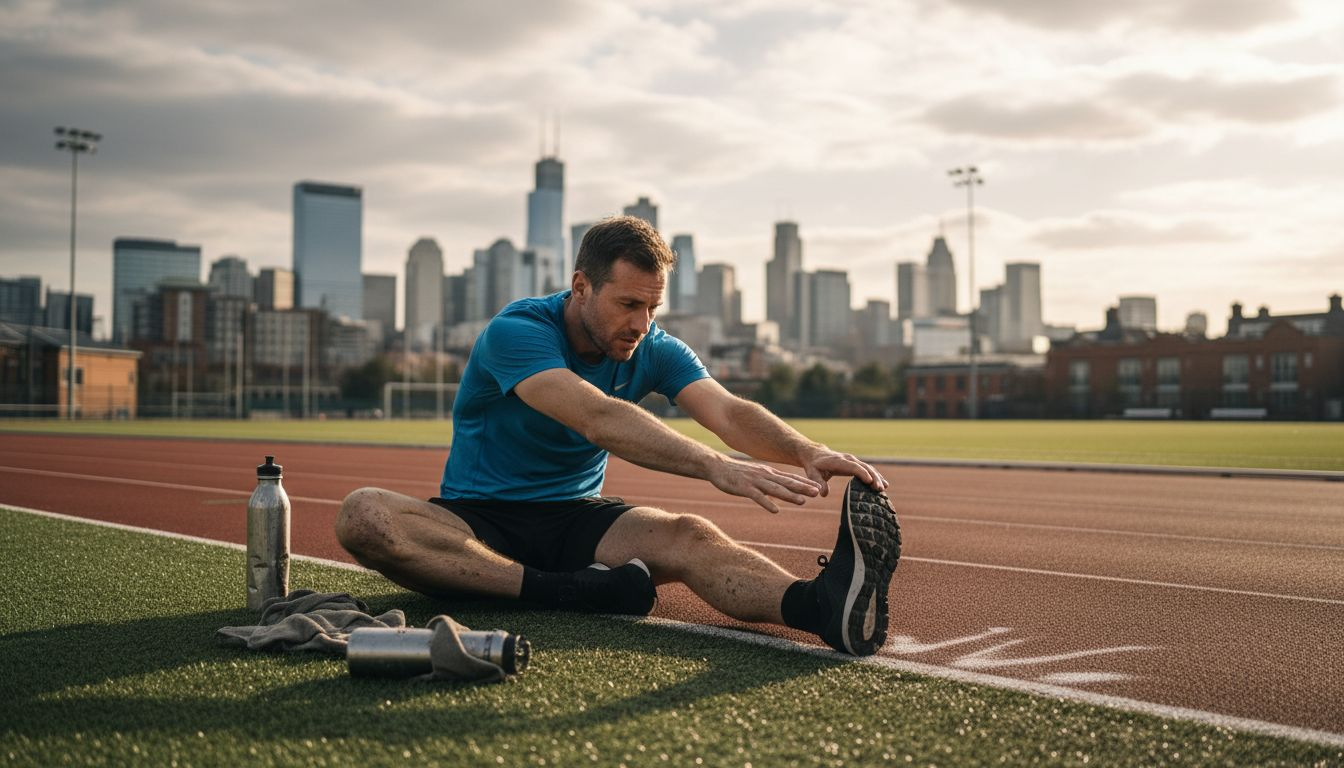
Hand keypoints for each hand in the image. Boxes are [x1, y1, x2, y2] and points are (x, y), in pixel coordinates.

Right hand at [706, 455, 823, 513]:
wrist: (717, 465)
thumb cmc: (737, 473)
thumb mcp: (757, 476)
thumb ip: (769, 483)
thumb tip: (780, 494)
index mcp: (769, 473)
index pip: (790, 478)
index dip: (804, 483)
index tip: (819, 487)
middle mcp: (765, 475)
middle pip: (786, 483)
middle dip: (802, 488)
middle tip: (817, 493)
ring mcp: (754, 481)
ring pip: (775, 489)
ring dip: (789, 495)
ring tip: (802, 501)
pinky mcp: (744, 488)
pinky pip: (757, 496)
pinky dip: (767, 503)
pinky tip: (775, 510)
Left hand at [799, 447, 887, 496]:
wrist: (816, 455)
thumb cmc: (814, 466)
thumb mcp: (812, 473)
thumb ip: (818, 482)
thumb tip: (823, 493)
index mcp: (838, 461)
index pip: (853, 466)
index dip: (862, 473)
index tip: (870, 482)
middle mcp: (848, 459)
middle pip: (864, 467)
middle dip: (873, 477)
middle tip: (880, 489)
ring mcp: (853, 461)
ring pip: (868, 468)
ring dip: (877, 477)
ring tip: (884, 488)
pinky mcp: (856, 464)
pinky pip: (868, 469)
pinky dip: (876, 476)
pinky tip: (883, 484)